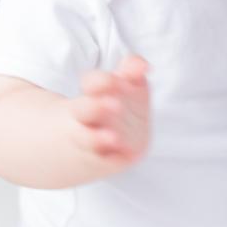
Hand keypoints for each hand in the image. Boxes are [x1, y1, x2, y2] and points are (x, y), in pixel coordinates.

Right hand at [68, 55, 150, 171]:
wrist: (97, 148)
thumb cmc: (115, 108)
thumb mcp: (122, 86)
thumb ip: (131, 71)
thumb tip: (143, 65)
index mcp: (92, 95)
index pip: (91, 83)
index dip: (99, 82)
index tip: (112, 80)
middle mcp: (87, 117)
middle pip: (84, 110)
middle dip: (95, 107)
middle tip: (114, 105)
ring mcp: (92, 141)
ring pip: (89, 139)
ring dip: (100, 138)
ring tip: (113, 138)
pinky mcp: (103, 162)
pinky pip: (104, 162)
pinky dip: (112, 160)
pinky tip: (123, 157)